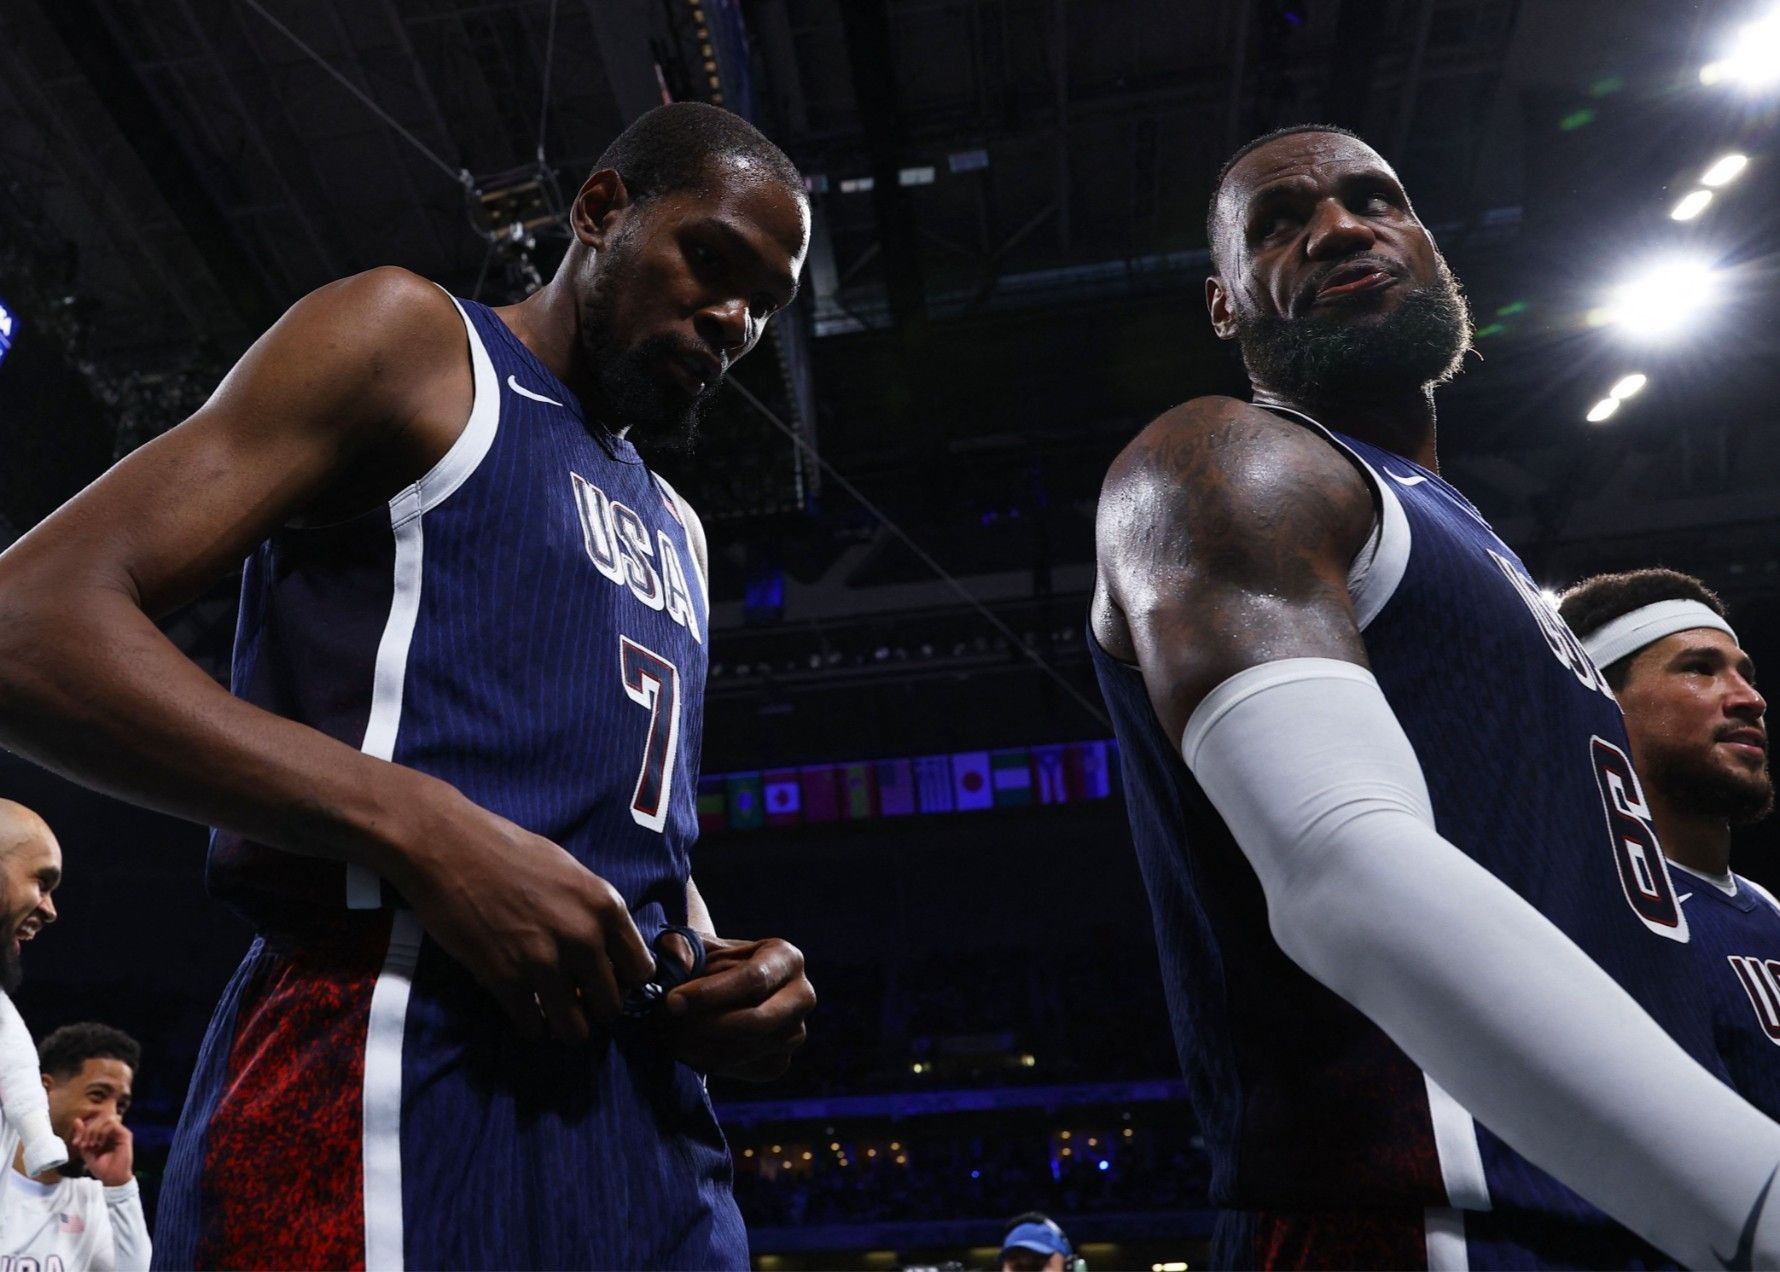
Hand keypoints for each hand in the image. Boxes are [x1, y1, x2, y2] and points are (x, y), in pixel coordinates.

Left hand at [70, 1114, 131, 1186]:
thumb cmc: (100, 1166)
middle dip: (87, 1130)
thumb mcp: (86, 1150)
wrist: (111, 1178)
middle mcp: (113, 1131)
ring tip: (91, 1144)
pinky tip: (99, 1143)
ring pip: (106, 1119)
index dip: (83, 1129)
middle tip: (83, 1144)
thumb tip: (76, 1120)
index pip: (93, 1122)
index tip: (76, 1143)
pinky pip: (113, 1124)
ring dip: (95, 1130)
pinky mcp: (125, 1135)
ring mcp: (120, 1132)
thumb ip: (82, 1135)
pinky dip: (103, 1132)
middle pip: (99, 1119)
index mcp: (104, 1134)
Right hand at [379, 773, 654, 1043]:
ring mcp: (545, 962)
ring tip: (553, 1015)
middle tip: (577, 1000)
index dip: (624, 981)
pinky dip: (531, 1026)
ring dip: (566, 1027)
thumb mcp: (571, 872)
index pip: (641, 970)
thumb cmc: (508, 850)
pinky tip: (524, 1012)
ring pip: (575, 1029)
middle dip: (595, 1008)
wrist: (448, 847)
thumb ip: (593, 912)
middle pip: (611, 1005)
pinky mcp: (505, 980)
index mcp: (606, 906)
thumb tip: (606, 950)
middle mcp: (584, 938)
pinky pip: (533, 1027)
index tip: (606, 980)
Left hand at [659, 935, 814, 1080]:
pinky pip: (743, 1070)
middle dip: (707, 1025)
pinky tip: (685, 1049)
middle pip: (759, 1021)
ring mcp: (795, 1033)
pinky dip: (709, 1062)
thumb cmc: (713, 962)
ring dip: (701, 1046)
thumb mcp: (698, 945)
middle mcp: (802, 995)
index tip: (673, 1001)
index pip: (753, 979)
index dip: (711, 992)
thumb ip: (682, 947)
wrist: (725, 992)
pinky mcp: (780, 1062)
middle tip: (668, 1022)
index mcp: (787, 958)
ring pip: (748, 1049)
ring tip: (669, 1035)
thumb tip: (679, 960)